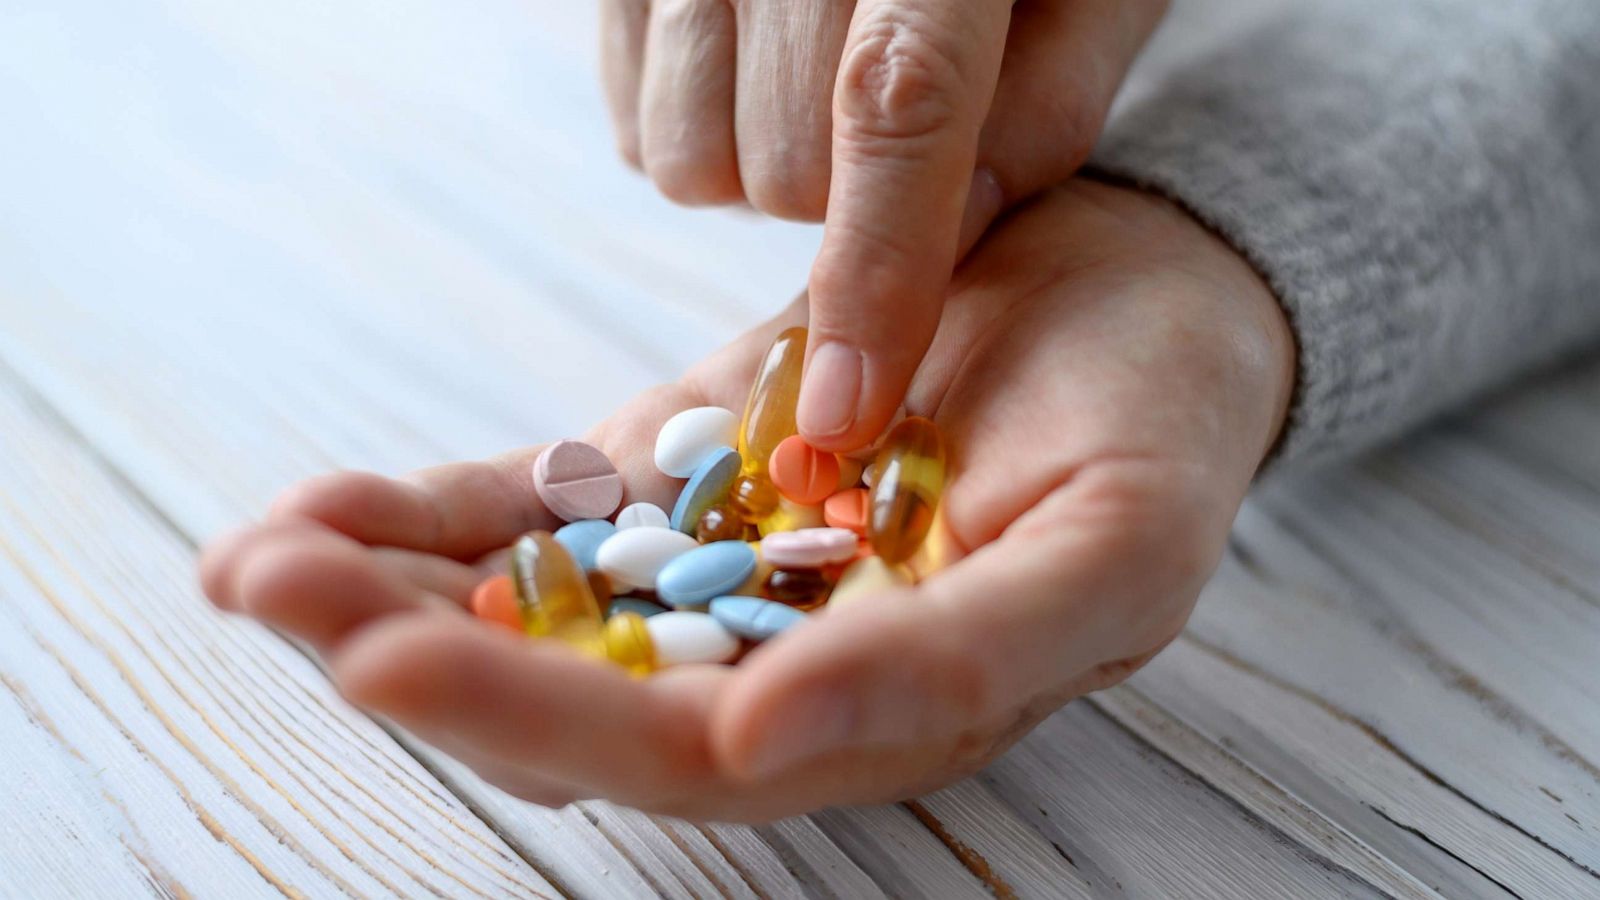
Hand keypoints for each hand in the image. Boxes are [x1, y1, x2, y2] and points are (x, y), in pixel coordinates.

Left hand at [200, 179, 1293, 821]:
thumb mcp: (1115, 549)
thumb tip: (769, 739)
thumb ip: (966, 659)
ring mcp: (712, 570)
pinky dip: (433, 517)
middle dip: (421, 659)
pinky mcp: (676, 480)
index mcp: (870, 713)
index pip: (689, 754)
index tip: (399, 669)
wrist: (1132, 291)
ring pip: (530, 614)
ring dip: (388, 592)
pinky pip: (539, 517)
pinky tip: (320, 513)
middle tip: (277, 600)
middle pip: (572, 696)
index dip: (546, 721)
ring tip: (252, 563)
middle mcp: (773, 664)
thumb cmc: (1157, 423)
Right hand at [601, 0, 1169, 449]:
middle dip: (841, 204)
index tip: (854, 409)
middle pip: (778, 164)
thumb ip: (1051, 101)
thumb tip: (954, 231)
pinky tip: (751, 76)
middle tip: (892, 141)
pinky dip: (695, 137)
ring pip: (684, 161)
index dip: (878, 269)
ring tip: (815, 98)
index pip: (897, 101)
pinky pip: (629, 126)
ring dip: (758, 176)